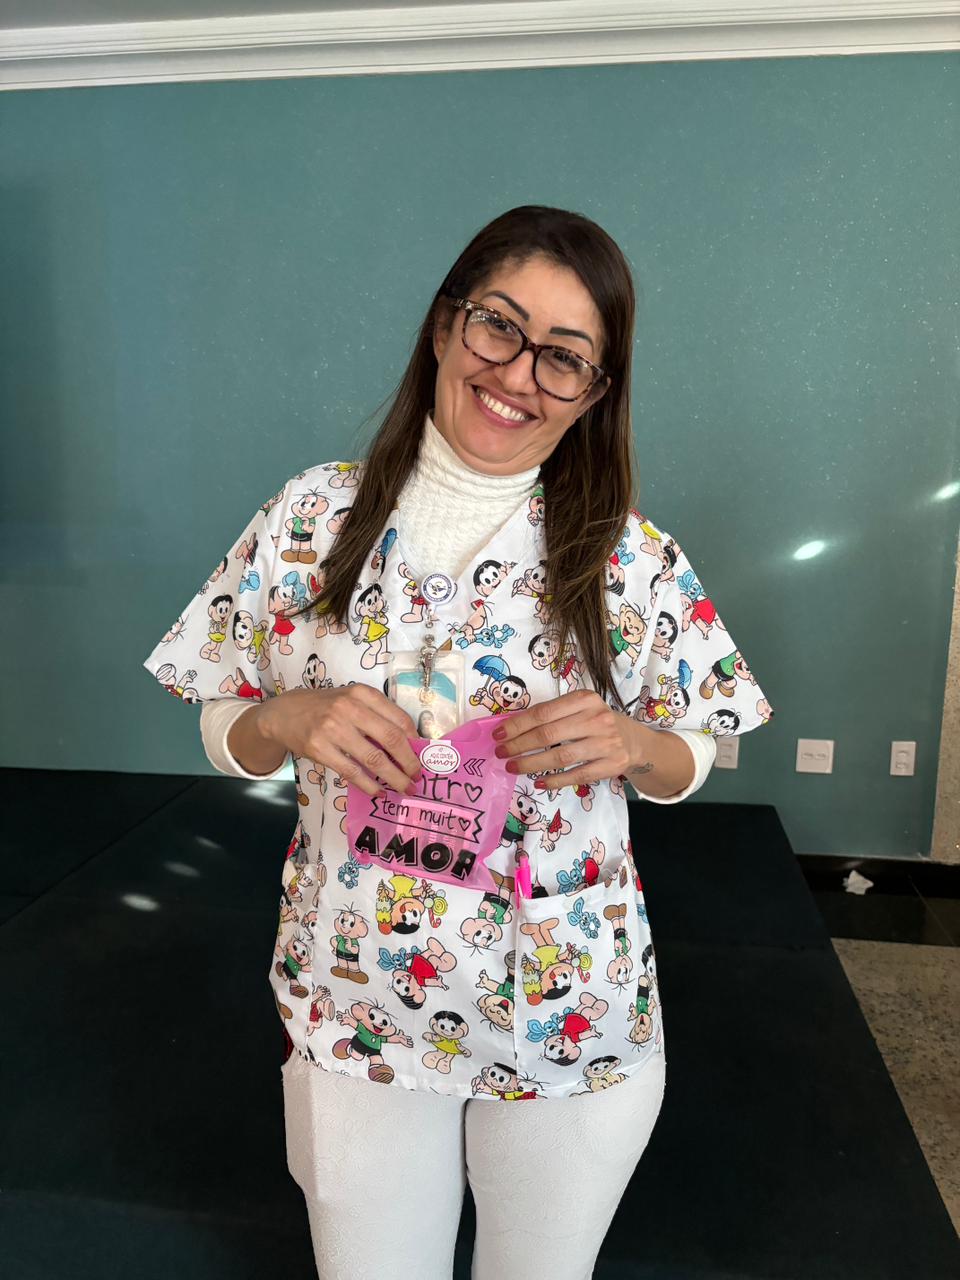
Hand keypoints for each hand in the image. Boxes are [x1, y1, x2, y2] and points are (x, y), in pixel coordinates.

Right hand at [257, 684, 421, 797]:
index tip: (423, 755)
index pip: (398, 718)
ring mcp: (332, 728)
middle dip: (409, 761)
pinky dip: (369, 785)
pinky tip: (379, 791)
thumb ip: (377, 715)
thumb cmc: (325, 707)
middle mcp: (348, 708)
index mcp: (362, 693)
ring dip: (394, 777)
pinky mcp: (319, 749)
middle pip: (391, 739)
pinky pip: (351, 771)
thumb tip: (410, 743)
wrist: (284, 714)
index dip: (415, 740)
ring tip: (405, 788)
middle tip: (418, 776)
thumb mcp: (351, 700)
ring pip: (373, 758)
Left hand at [492, 691, 640, 790]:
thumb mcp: (579, 709)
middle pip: (549, 734)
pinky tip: (539, 782)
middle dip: (519, 745)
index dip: (518, 724)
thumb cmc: (596, 722)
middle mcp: (596, 719)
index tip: (498, 734)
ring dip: (532, 763)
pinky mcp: (611, 764)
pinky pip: (577, 775)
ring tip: (513, 767)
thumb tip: (511, 727)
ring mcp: (606, 743)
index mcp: (584, 699)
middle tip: (501, 753)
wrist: (633, 740)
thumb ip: (552, 714)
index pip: (543, 712)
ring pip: (561, 756)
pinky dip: (555, 780)